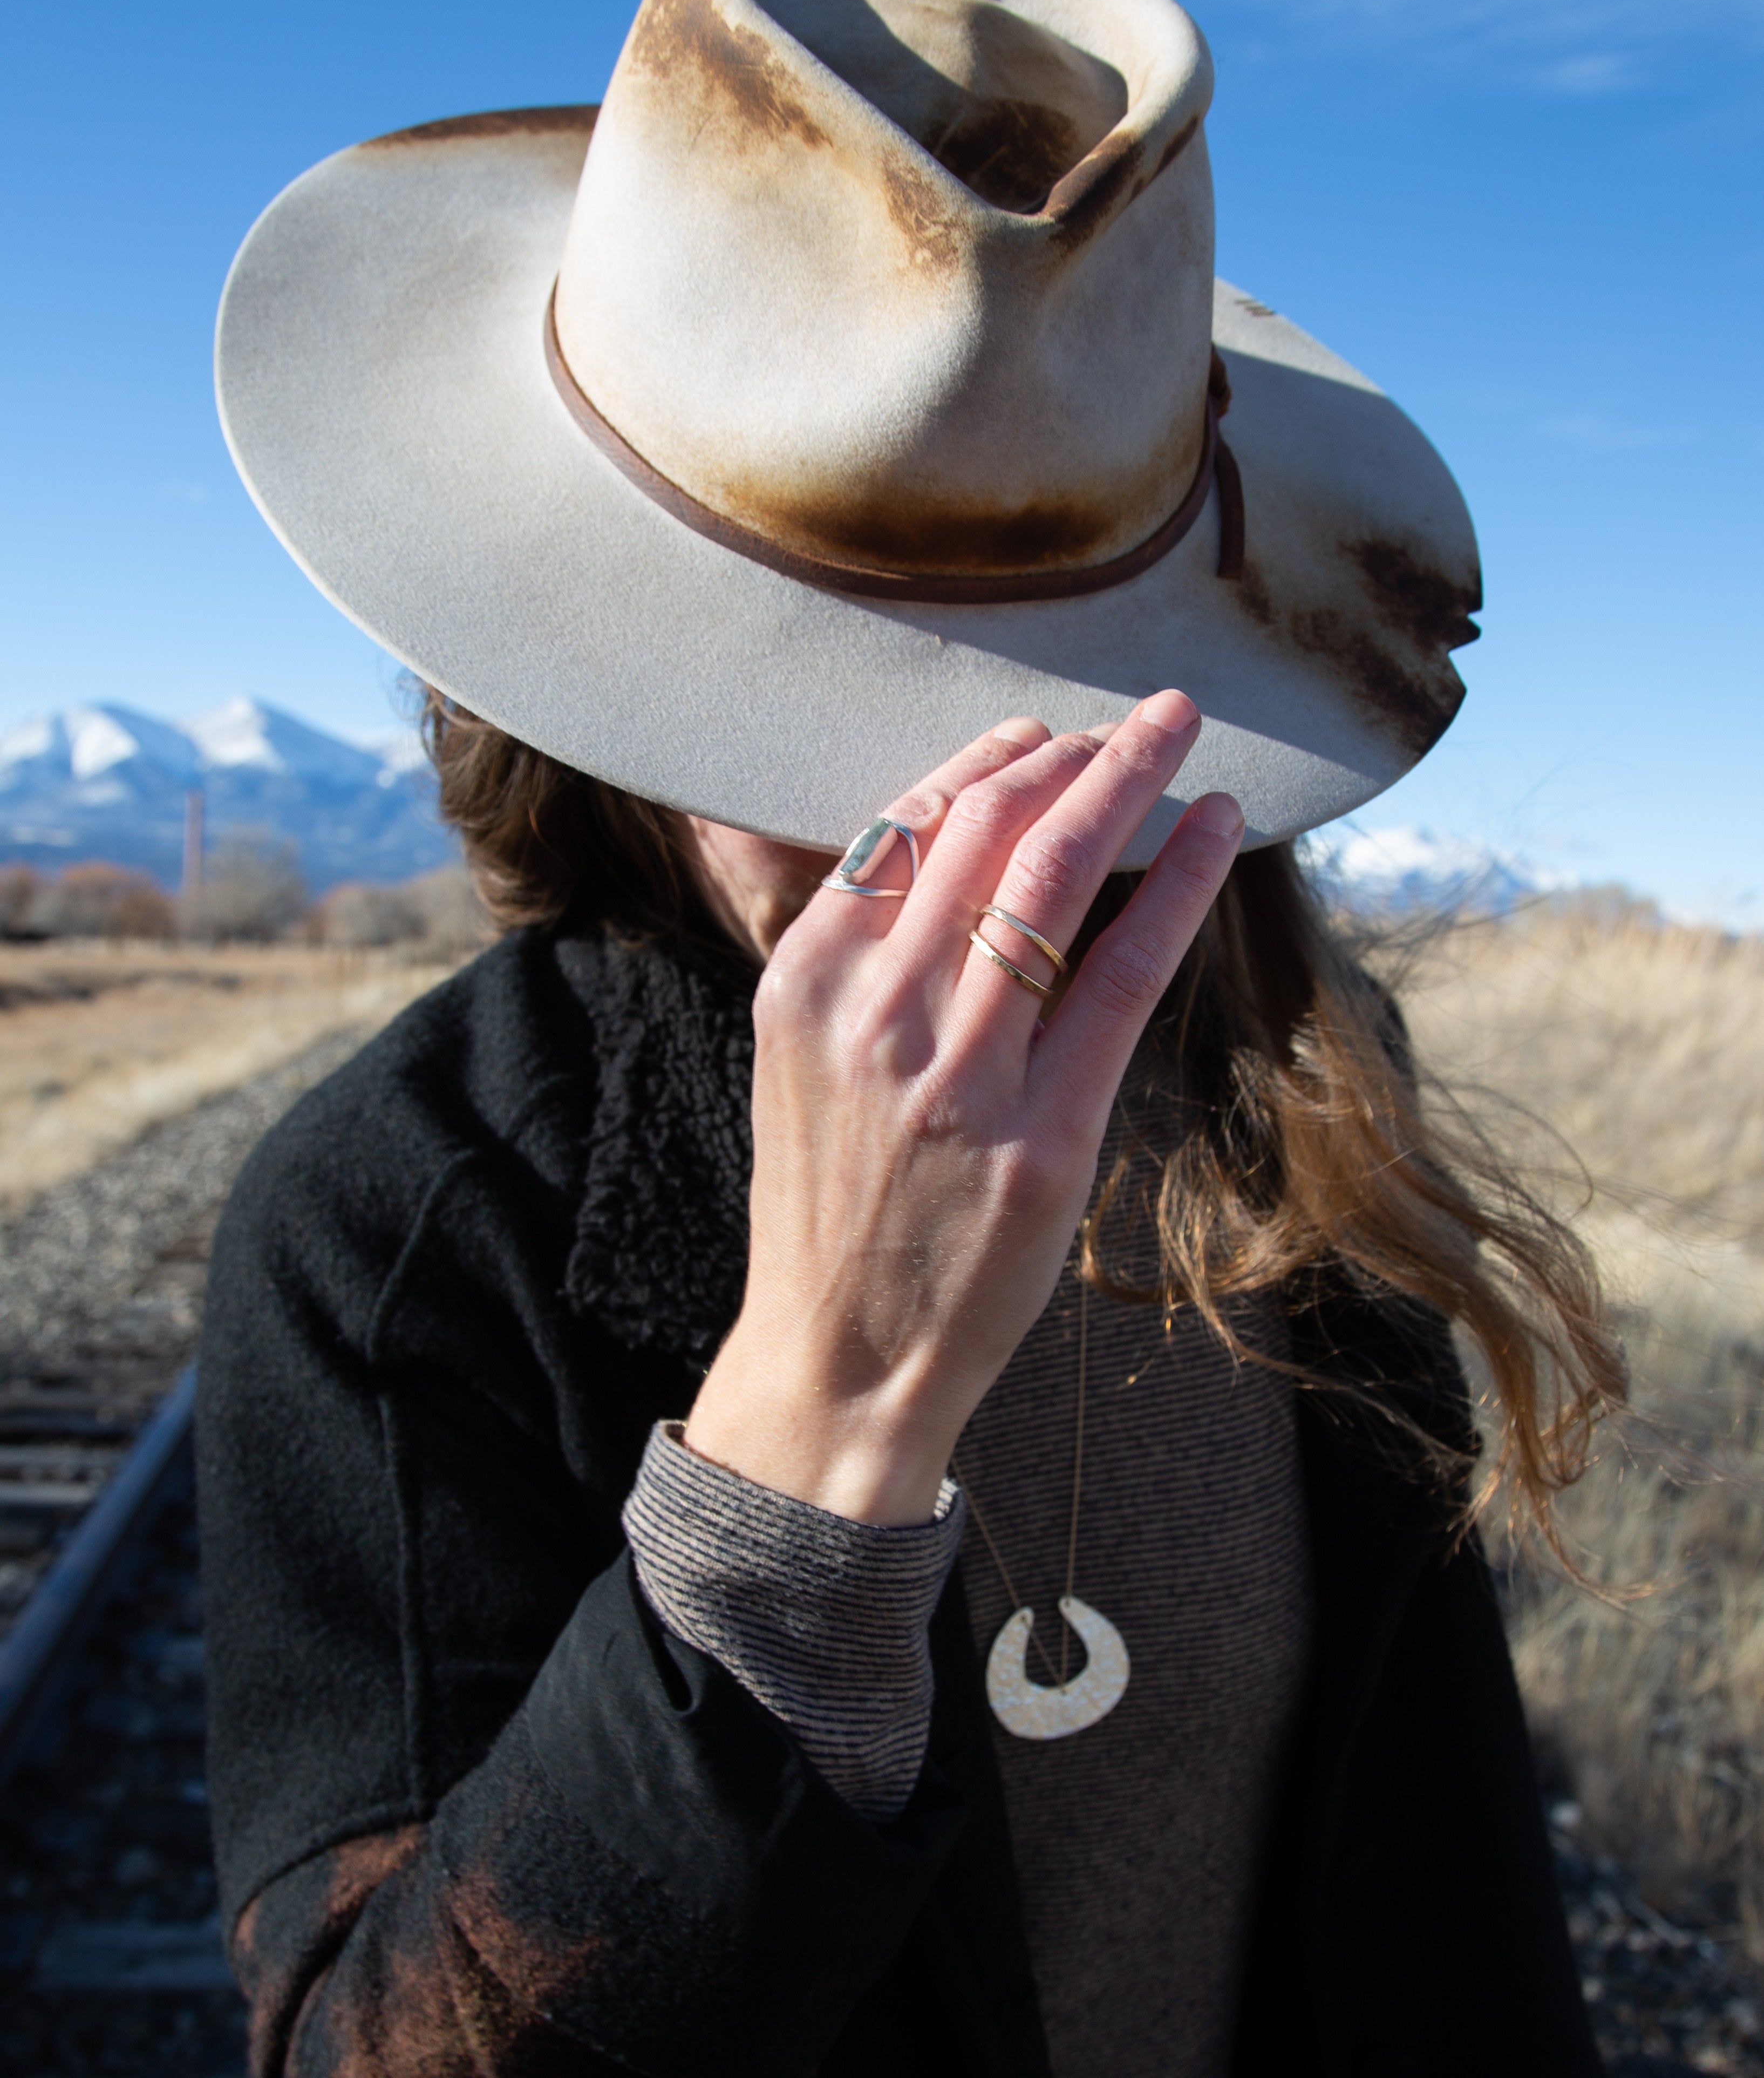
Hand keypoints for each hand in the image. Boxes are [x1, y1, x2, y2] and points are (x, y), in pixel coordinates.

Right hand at [683, 696, 1242, 1523]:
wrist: (838, 1359)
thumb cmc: (836, 1205)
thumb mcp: (809, 1062)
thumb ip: (867, 961)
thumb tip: (965, 852)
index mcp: (807, 983)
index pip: (904, 826)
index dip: (984, 762)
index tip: (1041, 733)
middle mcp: (875, 1015)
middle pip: (985, 832)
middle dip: (1071, 752)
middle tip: (1139, 718)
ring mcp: (959, 1077)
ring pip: (1052, 879)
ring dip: (1125, 785)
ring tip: (1174, 738)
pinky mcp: (1043, 1139)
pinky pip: (1121, 975)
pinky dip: (1176, 887)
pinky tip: (1216, 831)